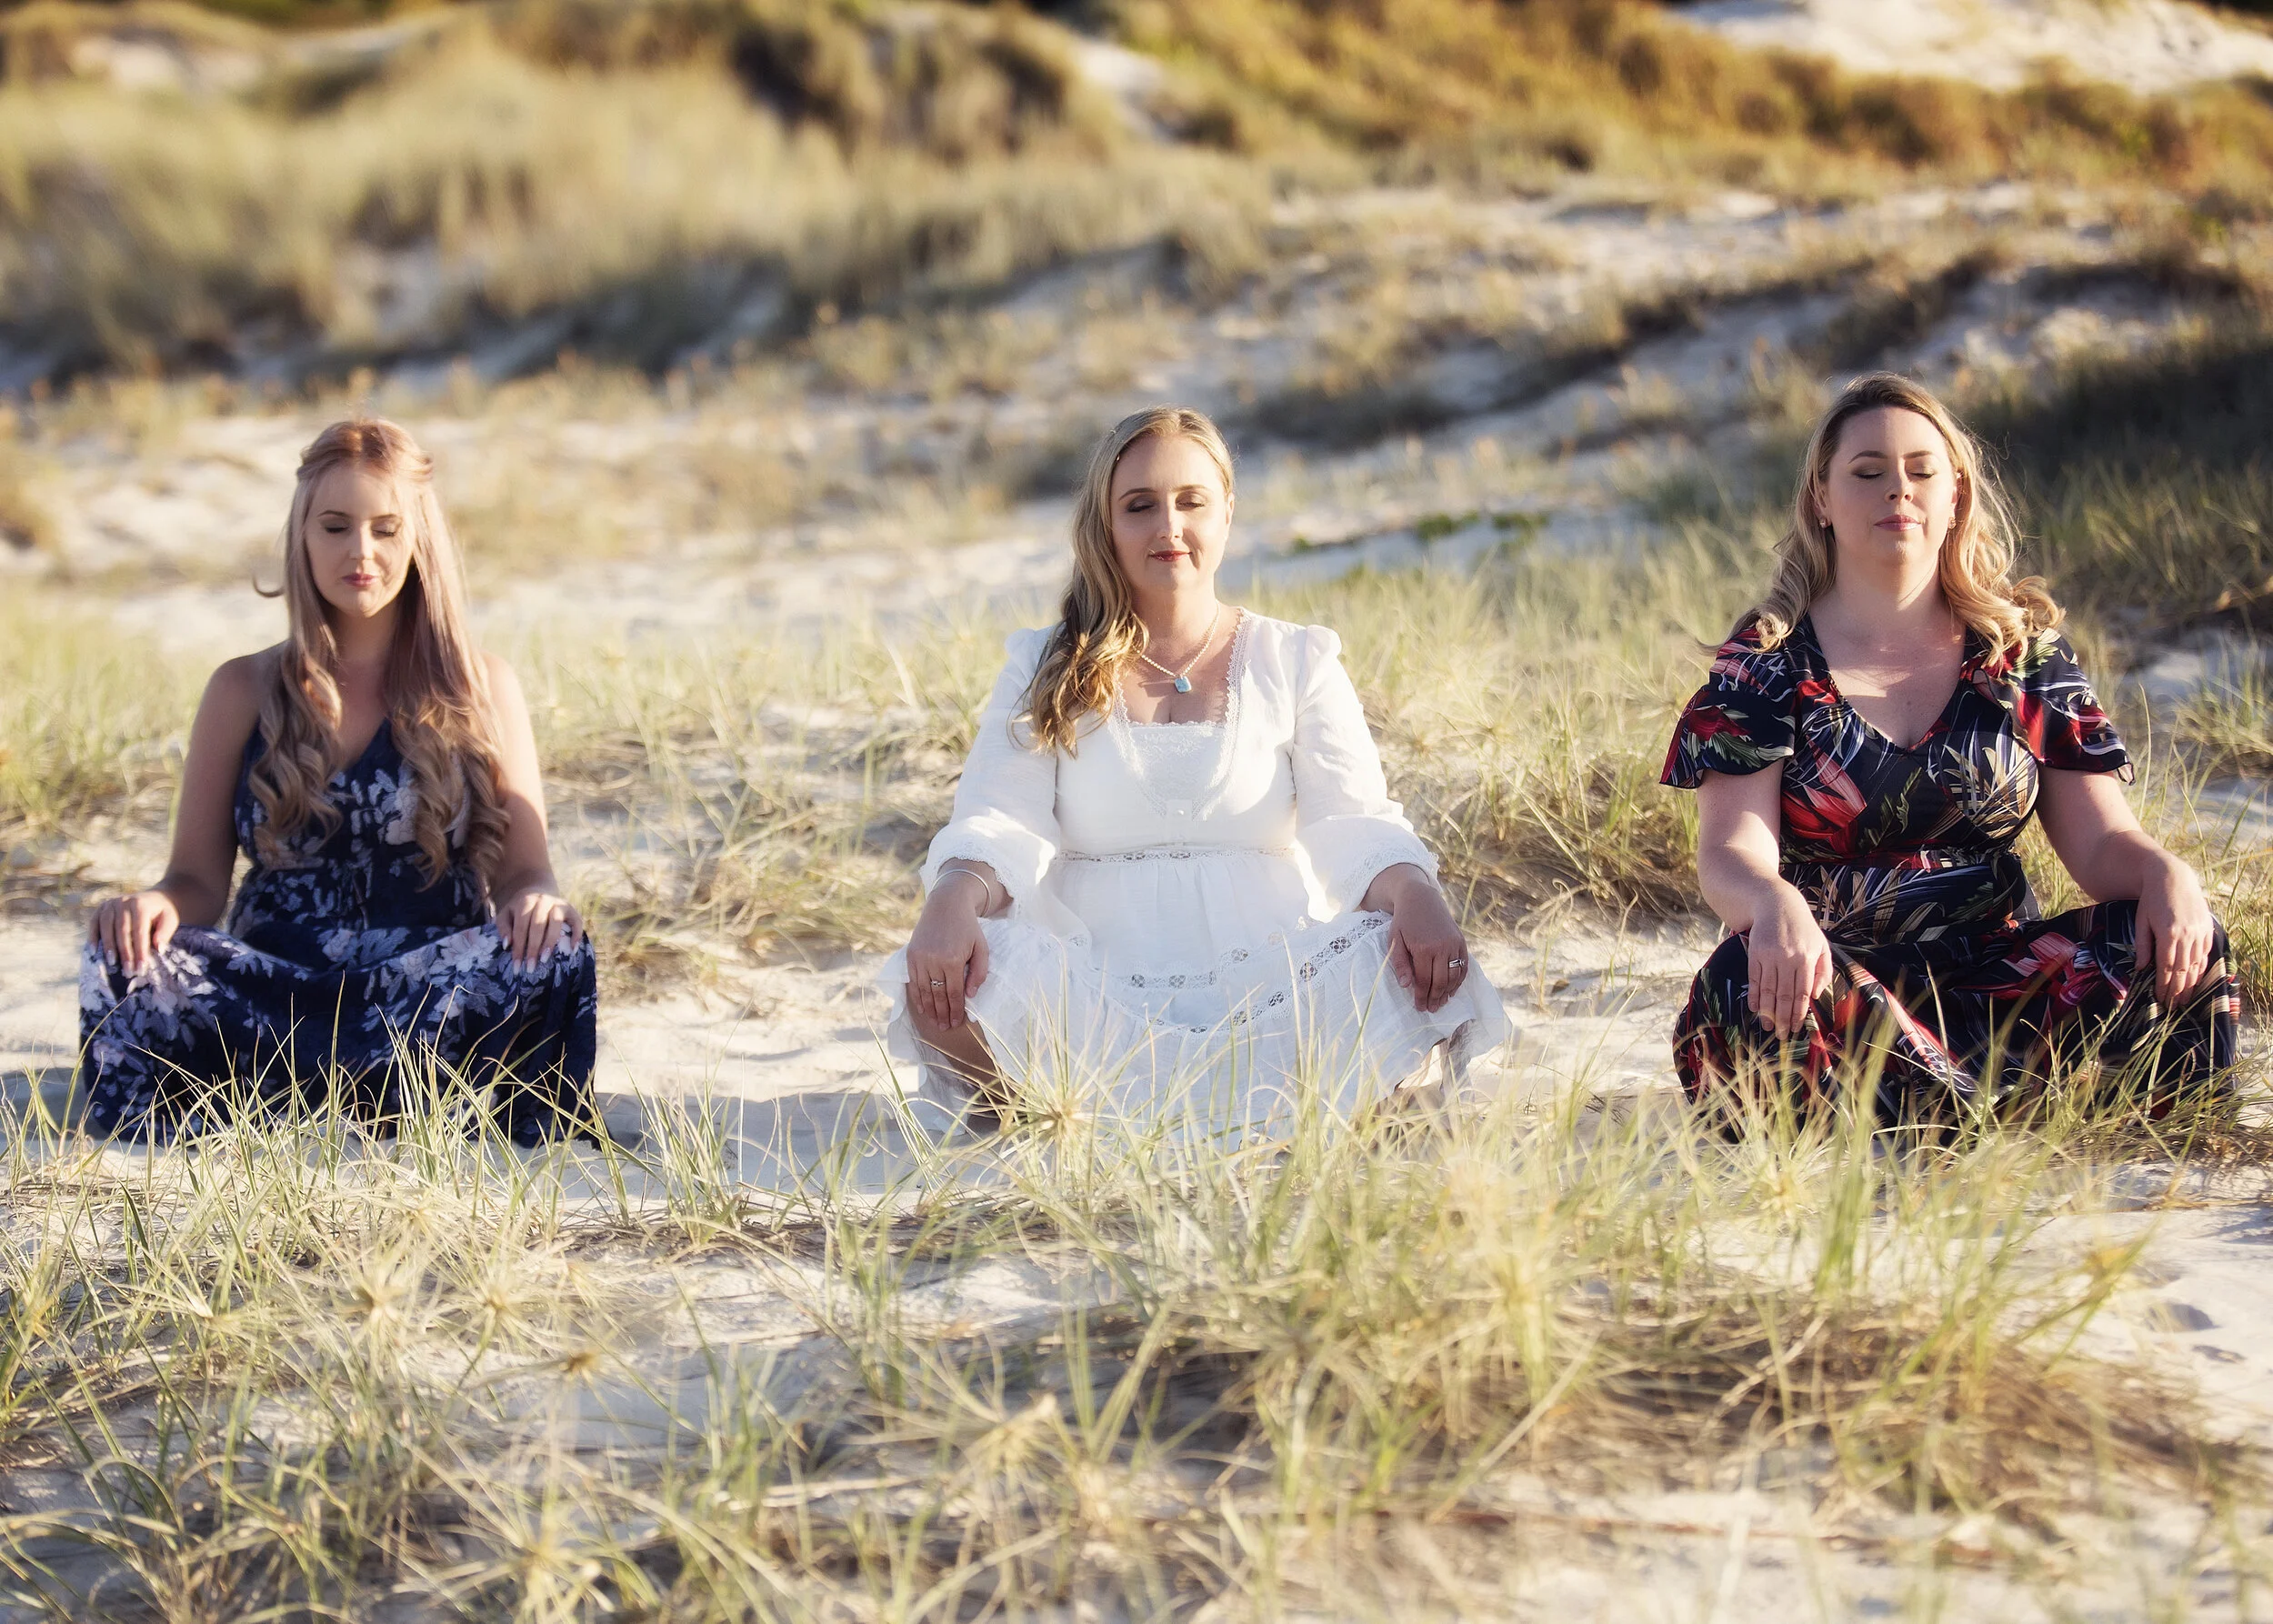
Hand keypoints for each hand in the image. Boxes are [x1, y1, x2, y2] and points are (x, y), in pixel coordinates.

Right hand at [89, 890, 179, 978]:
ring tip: (112, 963)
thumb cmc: (162, 913)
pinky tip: (94, 952)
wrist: (155, 898)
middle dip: (125, 953)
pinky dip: (92, 937)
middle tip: (128, 971)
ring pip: (107, 927)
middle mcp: (124, 901)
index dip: (140, 951)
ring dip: (109, 947)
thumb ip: (165, 933)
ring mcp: (111, 903)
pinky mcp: (101, 907)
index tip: (141, 968)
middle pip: (122, 931)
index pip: (139, 931)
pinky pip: (94, 923)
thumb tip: (158, 948)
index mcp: (141, 905)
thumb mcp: (170, 920)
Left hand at [496, 888, 584, 972]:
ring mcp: (559, 904)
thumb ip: (503, 927)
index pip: (521, 927)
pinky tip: (573, 949)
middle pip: (538, 926)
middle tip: (530, 967)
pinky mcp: (571, 909)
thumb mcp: (506, 914)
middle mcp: (543, 901)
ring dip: (550, 942)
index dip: (518, 947)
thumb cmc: (519, 909)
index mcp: (526, 901)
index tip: (517, 966)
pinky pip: (577, 922)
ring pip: (556, 923)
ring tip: (545, 959)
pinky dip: (577, 935)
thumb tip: (507, 945)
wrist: (537, 893)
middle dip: (533, 948)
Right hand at [906, 872, 991, 1030]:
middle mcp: (934, 960)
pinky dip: (917, 997)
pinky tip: (923, 1007)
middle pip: (938, 995)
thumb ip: (979, 972)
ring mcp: (920, 958)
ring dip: (929, 1009)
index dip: (955, 1010)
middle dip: (942, 1014)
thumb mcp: (981, 947)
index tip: (956, 1023)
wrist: (946, 904)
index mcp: (953, 960)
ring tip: (934, 1022)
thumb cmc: (968, 927)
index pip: (954, 993)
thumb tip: (970, 995)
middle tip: (945, 1028)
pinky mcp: (911, 955)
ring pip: (924, 991)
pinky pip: (913, 982)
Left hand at [1380, 876, 1468, 1015]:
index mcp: (1423, 948)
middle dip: (1435, 998)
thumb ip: (1400, 963)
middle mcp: (1442, 947)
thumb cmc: (1404, 921)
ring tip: (1441, 1002)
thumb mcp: (1395, 940)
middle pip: (1441, 981)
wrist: (1421, 898)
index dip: (1421, 996)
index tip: (1419, 1007)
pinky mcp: (1461, 941)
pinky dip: (1459, 980)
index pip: (1424, 980)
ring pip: (1454, 976)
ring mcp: (1454, 944)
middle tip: (1431, 1009)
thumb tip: (1406, 986)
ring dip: (1448, 992)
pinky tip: (1452, 989)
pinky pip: (1463, 965)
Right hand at [1746, 882, 1832, 1038]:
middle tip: (1781, 1035)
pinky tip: (1755, 1008)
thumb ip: (1823, 971)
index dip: (1798, 1013)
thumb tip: (1815, 996)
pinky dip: (1755, 995)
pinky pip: (1755, 979)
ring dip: (1767, 1011)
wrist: (1776, 904)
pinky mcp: (1755, 953)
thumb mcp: (1821, 946)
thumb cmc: (1802, 928)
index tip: (1795, 1028)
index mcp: (1807, 958)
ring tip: (1767, 1026)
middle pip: (1784, 995)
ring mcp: (1769, 956)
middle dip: (1782, 1018)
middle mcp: (1788, 958)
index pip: (1802, 992)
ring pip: (1768, 990)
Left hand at [2136, 856, 2216, 1004]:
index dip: (2165, 986)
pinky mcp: (2207, 928)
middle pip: (2183, 970)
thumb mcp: (2141, 921)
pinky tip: (2197, 979)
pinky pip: (2205, 953)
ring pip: (2197, 964)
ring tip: (2186, 999)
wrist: (2173, 878)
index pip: (2167, 968)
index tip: (2161, 1000)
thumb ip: (2142, 945)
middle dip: (2179, 991)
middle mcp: (2187, 935)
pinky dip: (2201, 967)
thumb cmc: (2151, 900)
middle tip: (2174, 1007)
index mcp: (2168, 934)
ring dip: (2192, 983)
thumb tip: (2142, 969)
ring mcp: (2200, 932)